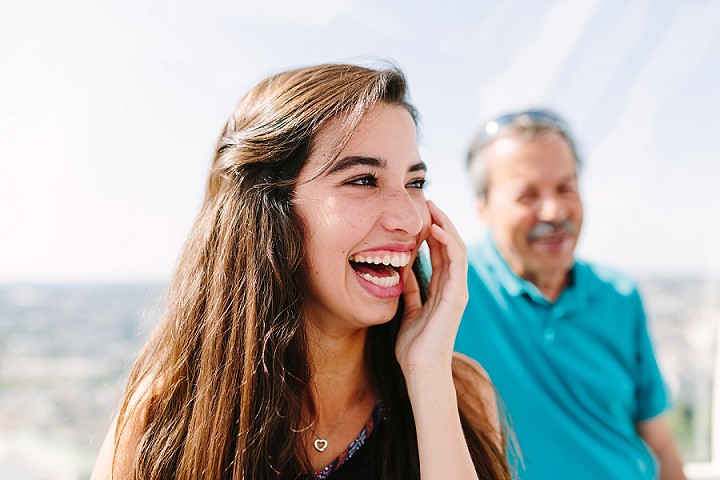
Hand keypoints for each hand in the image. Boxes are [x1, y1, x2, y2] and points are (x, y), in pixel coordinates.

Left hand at [395, 200, 467, 376]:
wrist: (420, 370)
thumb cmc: (414, 346)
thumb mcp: (407, 309)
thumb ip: (409, 290)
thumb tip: (401, 269)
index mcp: (443, 290)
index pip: (441, 253)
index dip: (432, 232)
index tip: (420, 214)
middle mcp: (453, 287)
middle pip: (450, 246)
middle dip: (440, 222)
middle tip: (427, 202)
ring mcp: (458, 291)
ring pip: (457, 248)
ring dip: (446, 225)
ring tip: (432, 207)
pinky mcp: (457, 296)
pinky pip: (456, 262)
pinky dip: (448, 242)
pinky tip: (435, 228)